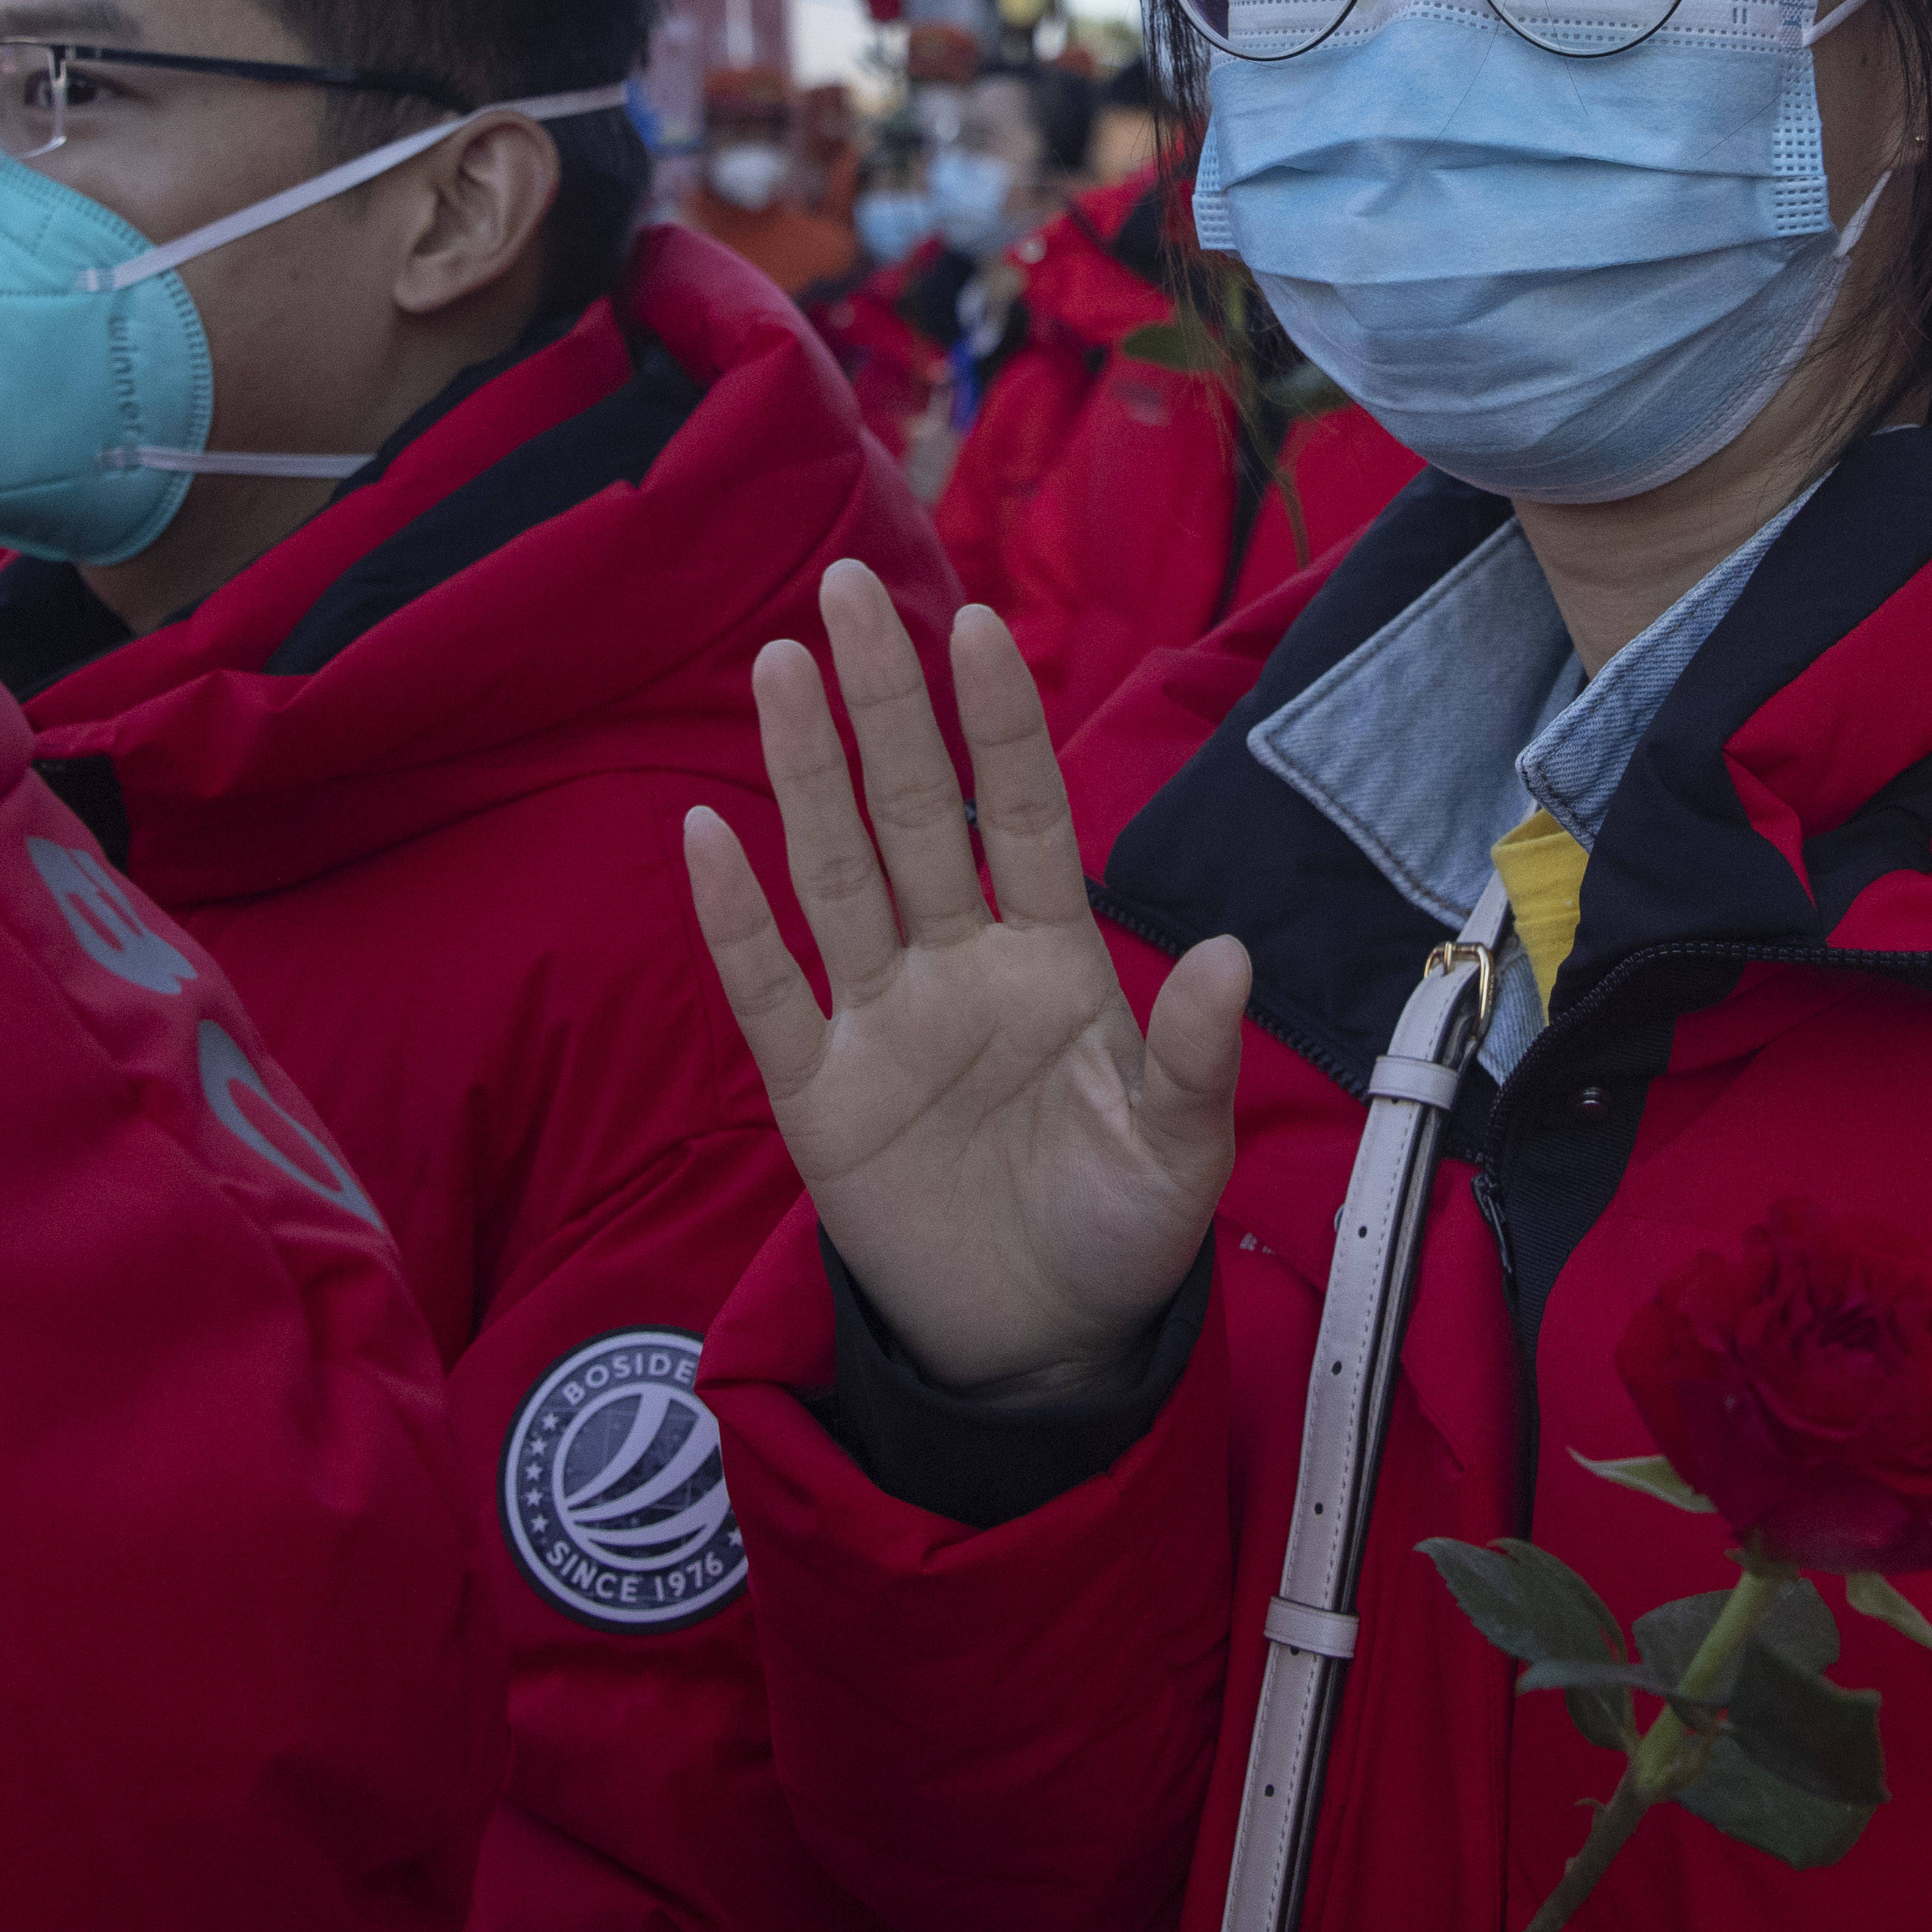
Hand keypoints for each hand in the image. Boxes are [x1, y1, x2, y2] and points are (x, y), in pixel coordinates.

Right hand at [683, 562, 1248, 1389]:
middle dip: (883, 706)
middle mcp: (958, 966)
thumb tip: (1227, 952)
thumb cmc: (1120, 1229)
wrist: (1044, 1344)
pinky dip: (734, 921)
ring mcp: (881, 1023)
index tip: (975, 626)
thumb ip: (1195, 1057)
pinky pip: (767, 995)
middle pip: (913, 812)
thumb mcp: (1180, 1152)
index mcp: (1053, 960)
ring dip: (804, 773)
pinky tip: (704, 834)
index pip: (1020, 814)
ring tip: (777, 664)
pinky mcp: (819, 1097)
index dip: (998, 724)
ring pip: (833, 872)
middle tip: (845, 588)